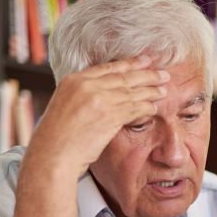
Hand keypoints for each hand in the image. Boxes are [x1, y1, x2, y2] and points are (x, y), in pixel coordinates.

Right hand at [23, 55, 169, 178]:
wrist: (52, 155)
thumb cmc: (56, 138)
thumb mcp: (64, 106)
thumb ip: (82, 97)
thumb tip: (100, 96)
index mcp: (73, 80)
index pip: (107, 68)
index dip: (129, 64)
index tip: (144, 61)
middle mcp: (86, 85)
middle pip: (123, 76)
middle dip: (146, 74)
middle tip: (163, 73)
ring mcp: (98, 99)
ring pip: (131, 92)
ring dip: (151, 90)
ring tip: (164, 89)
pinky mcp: (109, 116)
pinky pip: (134, 108)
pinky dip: (146, 107)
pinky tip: (155, 107)